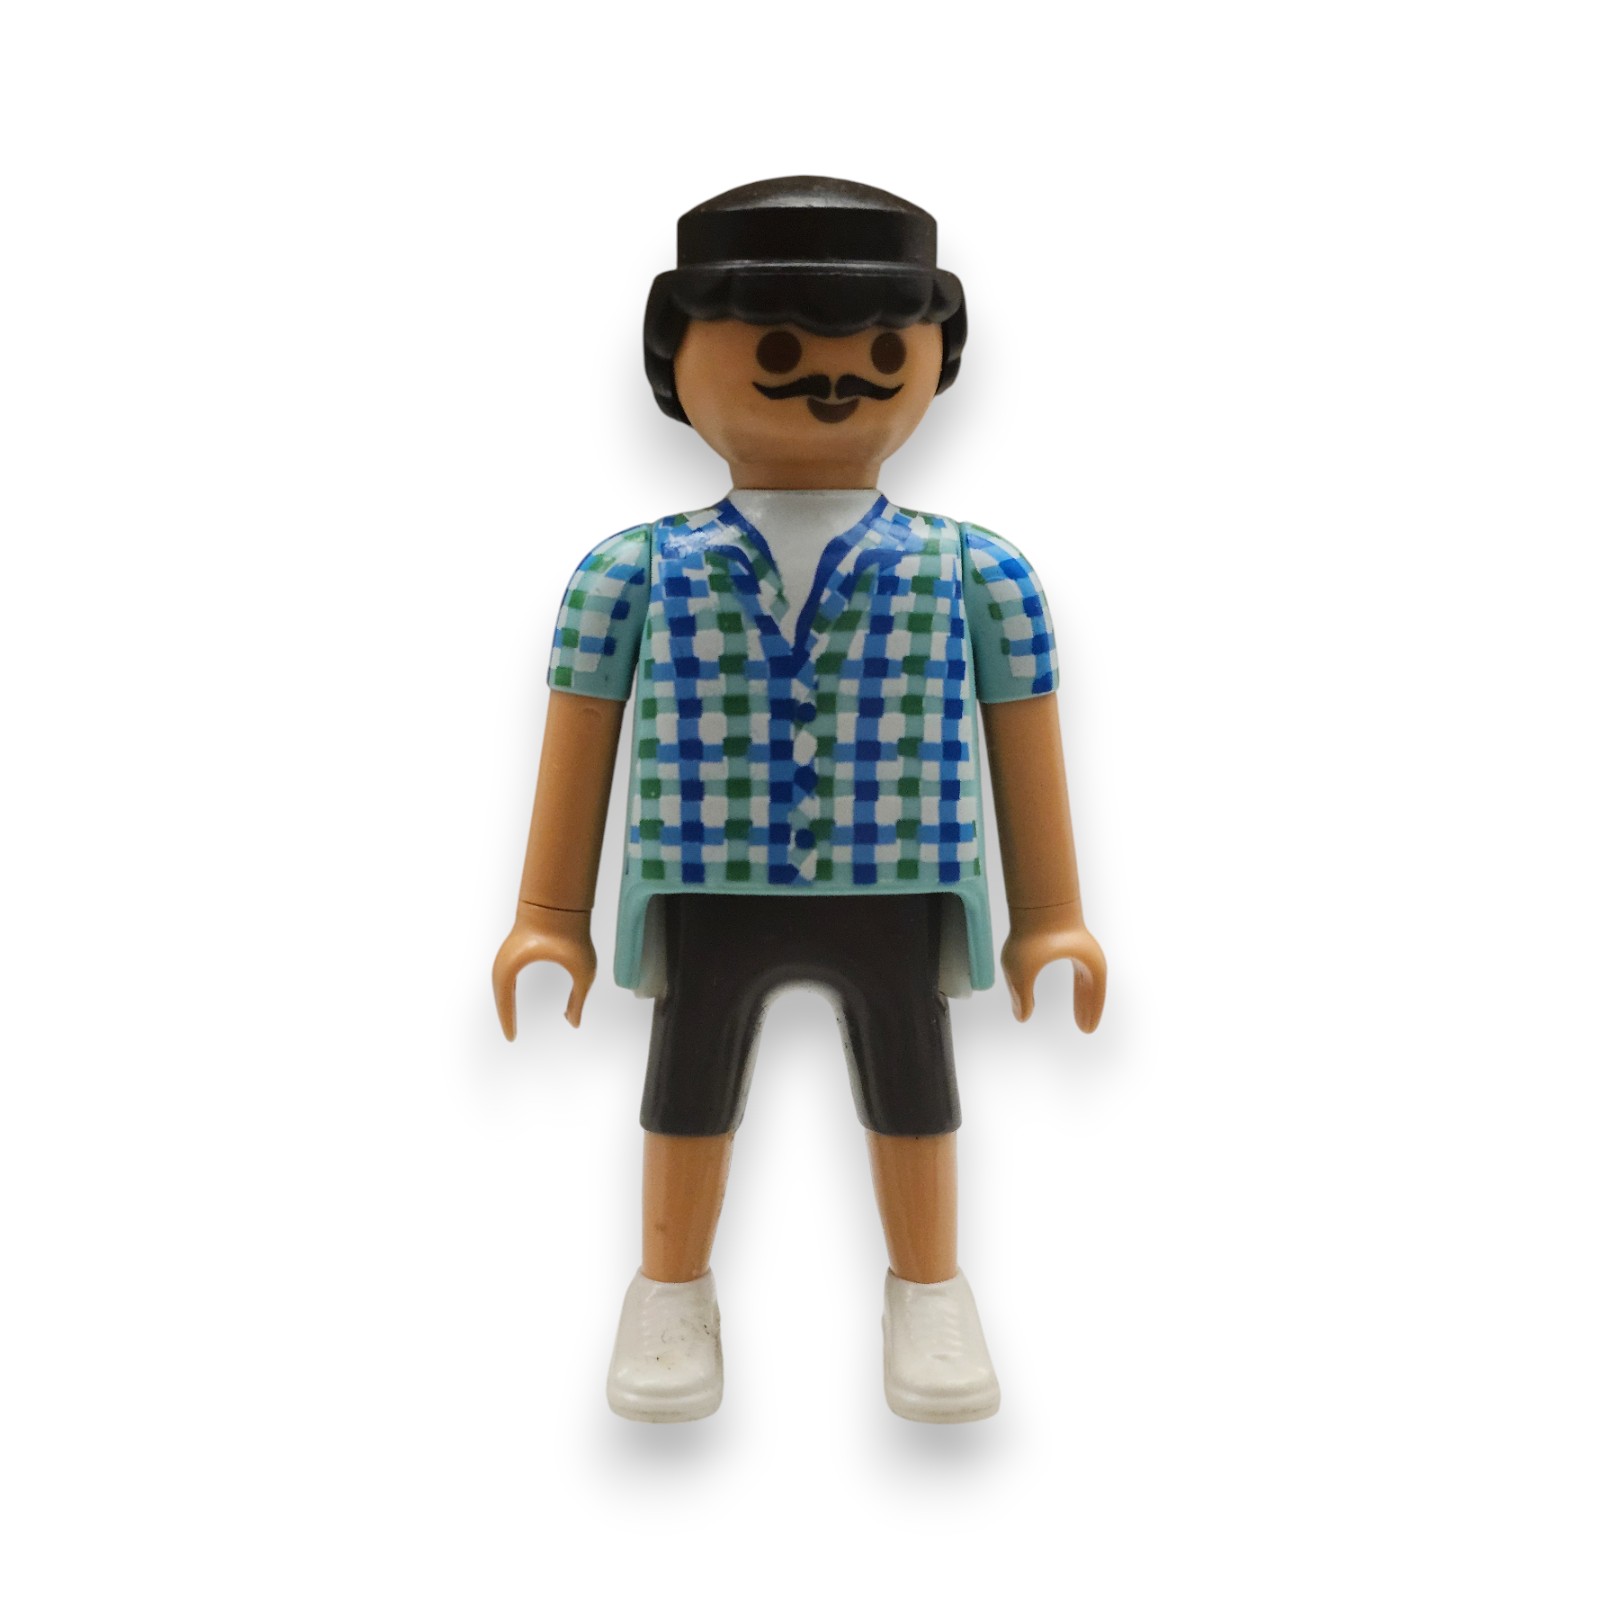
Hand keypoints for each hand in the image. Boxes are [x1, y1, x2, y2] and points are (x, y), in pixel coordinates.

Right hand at [492, 902, 596, 1037]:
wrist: (561, 900)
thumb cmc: (572, 933)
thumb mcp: (582, 971)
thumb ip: (578, 999)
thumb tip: (573, 1023)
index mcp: (513, 965)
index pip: (504, 1001)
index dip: (507, 1022)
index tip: (512, 1038)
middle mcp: (503, 960)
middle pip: (498, 994)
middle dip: (503, 1015)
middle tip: (511, 1035)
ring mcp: (506, 952)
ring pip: (500, 984)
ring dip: (504, 1001)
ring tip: (510, 1020)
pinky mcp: (513, 948)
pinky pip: (505, 975)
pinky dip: (506, 989)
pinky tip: (512, 997)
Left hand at [1000, 904, 1106, 1031]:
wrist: (1035, 898)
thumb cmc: (1031, 932)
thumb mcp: (1020, 970)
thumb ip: (1021, 995)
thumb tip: (1022, 1017)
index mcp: (1086, 963)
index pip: (1093, 993)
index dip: (1089, 1012)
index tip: (1086, 1030)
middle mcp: (1086, 954)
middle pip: (1092, 988)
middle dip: (1088, 1008)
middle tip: (1084, 1028)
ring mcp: (1079, 945)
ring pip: (1086, 979)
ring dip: (1084, 997)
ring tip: (1080, 1017)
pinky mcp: (1069, 938)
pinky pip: (1078, 968)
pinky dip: (1078, 983)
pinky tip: (1076, 988)